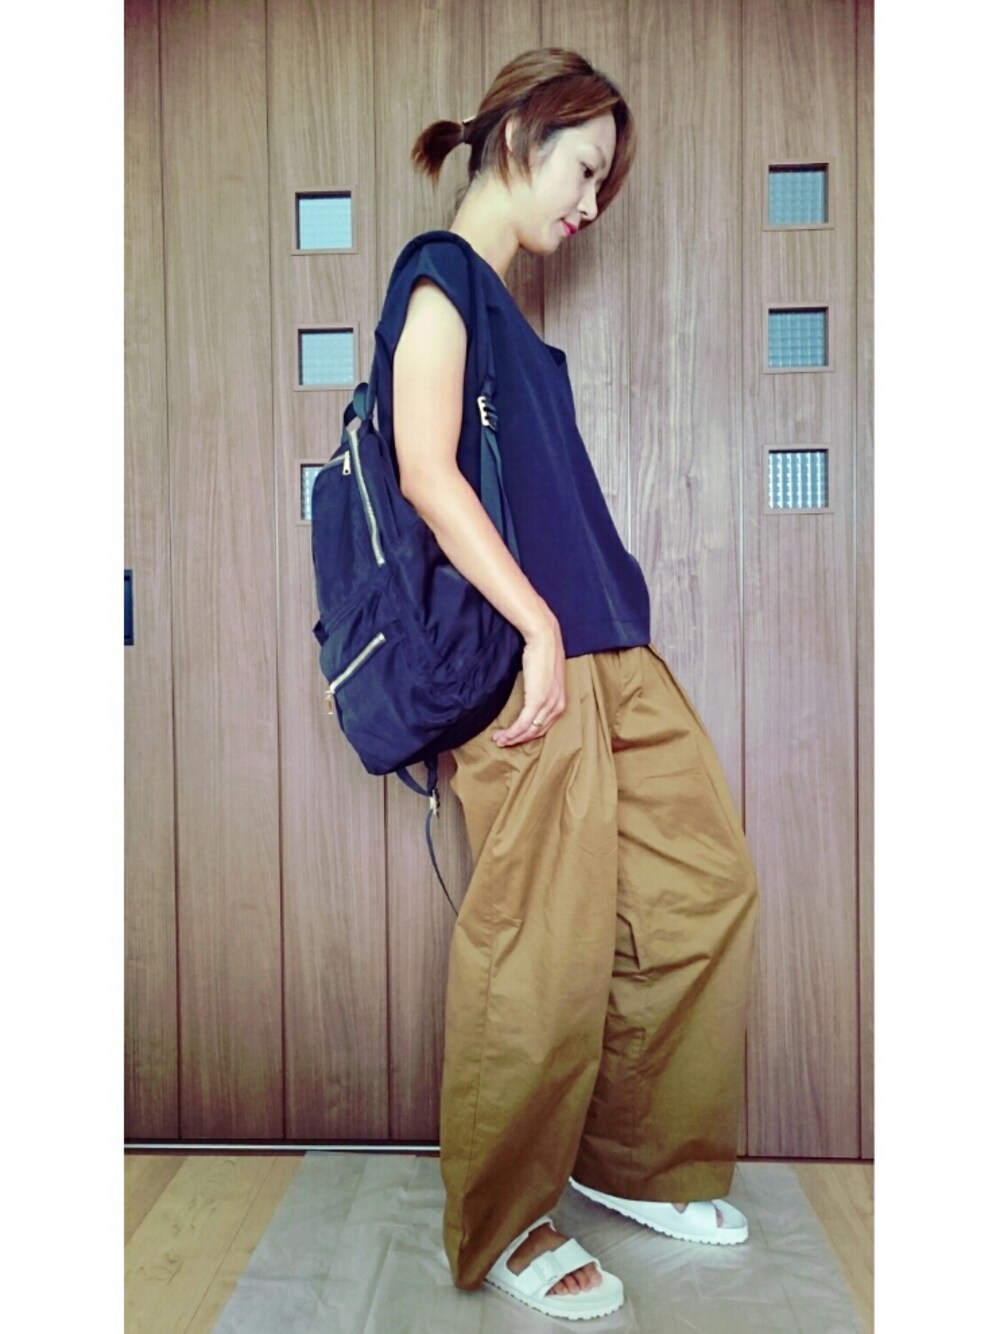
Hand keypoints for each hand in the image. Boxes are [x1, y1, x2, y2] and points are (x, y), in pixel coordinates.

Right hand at [492, 614, 565, 746]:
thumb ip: (540, 688)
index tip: (514, 737)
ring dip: (512, 738)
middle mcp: (558, 706)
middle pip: (536, 732)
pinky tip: (502, 735)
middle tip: (503, 742)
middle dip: (518, 739)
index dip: (528, 734)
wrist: (544, 638)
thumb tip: (529, 694)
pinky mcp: (537, 701)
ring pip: (529, 731)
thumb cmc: (543, 652)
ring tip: (499, 740)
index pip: (544, 726)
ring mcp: (548, 704)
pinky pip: (523, 724)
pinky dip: (511, 732)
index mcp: (561, 701)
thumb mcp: (545, 676)